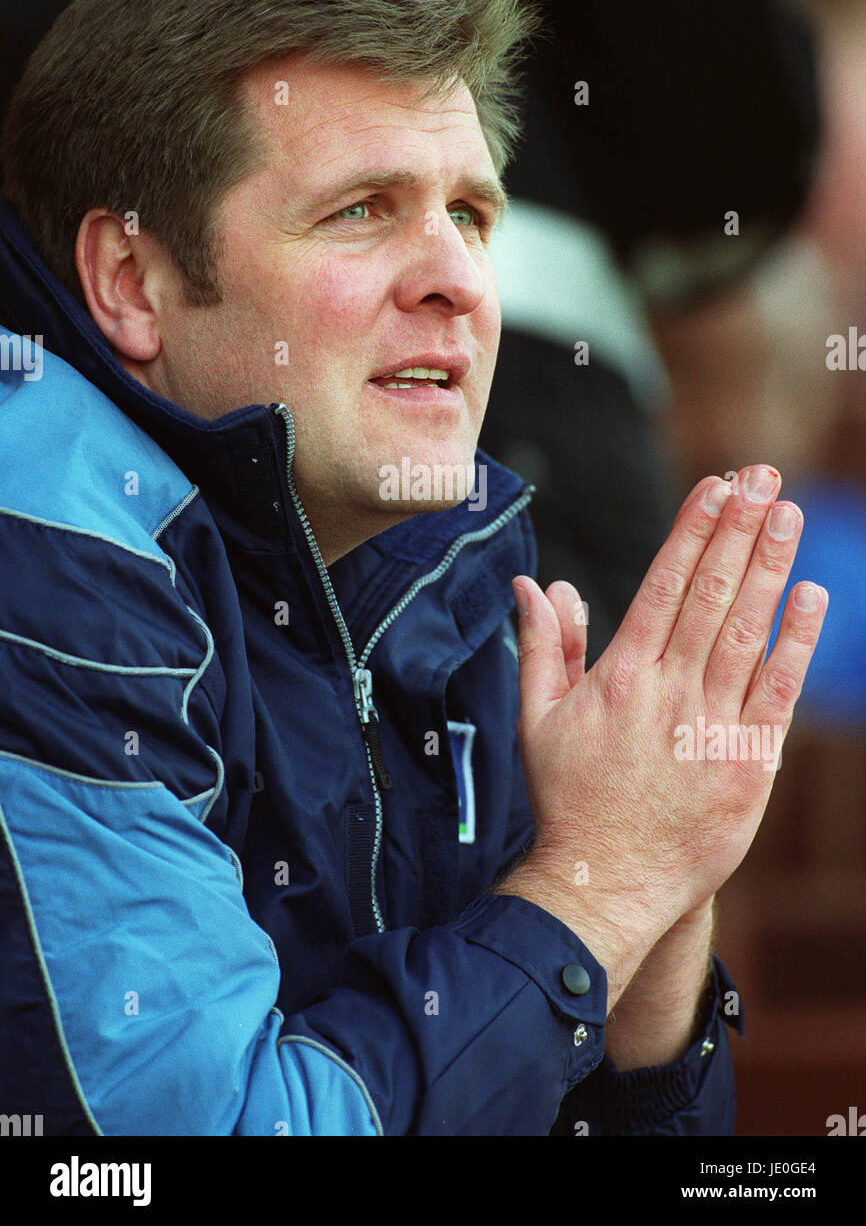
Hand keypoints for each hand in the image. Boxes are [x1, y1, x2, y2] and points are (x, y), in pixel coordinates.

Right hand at [498, 465, 826, 1001]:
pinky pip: (779, 692)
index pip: (663, 584)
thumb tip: (535, 585)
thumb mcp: (537, 719)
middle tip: (763, 476)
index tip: (718, 486)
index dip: (693, 531)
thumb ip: (542, 646)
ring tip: (788, 513)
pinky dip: (796, 641)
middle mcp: (669, 693)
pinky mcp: (748, 764)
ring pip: (746, 631)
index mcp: (619, 676)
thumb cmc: (568, 798)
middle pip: (710, 594)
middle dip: (738, 529)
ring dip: (769, 567)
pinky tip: (811, 594)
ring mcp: (712, 727)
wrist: (606, 883)